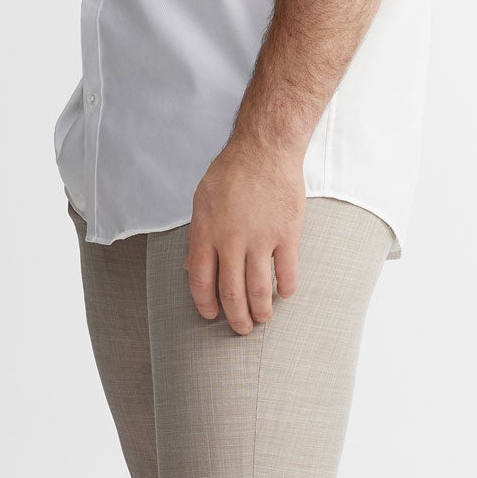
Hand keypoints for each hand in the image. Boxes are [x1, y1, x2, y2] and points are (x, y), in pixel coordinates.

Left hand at [184, 136, 304, 332]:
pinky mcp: (286, 234)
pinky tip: (284, 294)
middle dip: (235, 317)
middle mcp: (231, 240)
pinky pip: (288, 271)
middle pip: (230, 292)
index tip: (211, 315)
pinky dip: (286, 288)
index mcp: (206, 233)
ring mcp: (260, 238)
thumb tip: (189, 267)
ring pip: (258, 288)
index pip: (200, 280)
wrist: (265, 150)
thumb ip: (197, 235)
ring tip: (263, 319)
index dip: (205, 304)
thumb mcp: (201, 201)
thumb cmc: (231, 173)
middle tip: (241, 327)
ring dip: (260, 310)